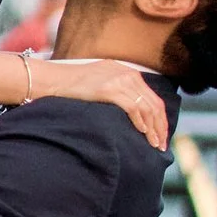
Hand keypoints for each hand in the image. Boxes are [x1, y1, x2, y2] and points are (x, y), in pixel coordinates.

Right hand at [29, 54, 170, 148]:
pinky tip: (142, 132)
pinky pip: (132, 108)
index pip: (152, 98)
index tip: (161, 135)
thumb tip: (133, 112)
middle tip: (161, 145)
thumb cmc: (74, 85)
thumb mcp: (102, 82)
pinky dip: (140, 121)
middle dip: (160, 126)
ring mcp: (119, 80)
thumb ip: (119, 90)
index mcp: (128, 72)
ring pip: (146, 108)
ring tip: (154, 144)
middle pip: (154, 103)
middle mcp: (127, 74)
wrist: (54, 79)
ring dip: (152, 128)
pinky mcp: (109, 89)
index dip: (160, 118)